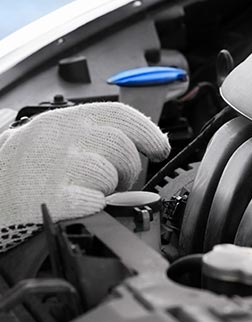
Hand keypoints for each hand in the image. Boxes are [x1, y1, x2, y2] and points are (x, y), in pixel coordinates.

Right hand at [0, 103, 169, 251]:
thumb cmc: (21, 169)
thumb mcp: (54, 137)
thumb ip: (94, 134)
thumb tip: (140, 145)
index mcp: (66, 119)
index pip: (121, 115)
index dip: (148, 132)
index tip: (160, 148)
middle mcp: (61, 137)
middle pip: (123, 148)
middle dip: (129, 169)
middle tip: (118, 182)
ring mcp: (55, 166)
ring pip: (110, 175)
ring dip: (109, 189)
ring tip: (91, 192)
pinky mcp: (49, 197)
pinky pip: (94, 201)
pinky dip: (95, 206)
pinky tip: (81, 204)